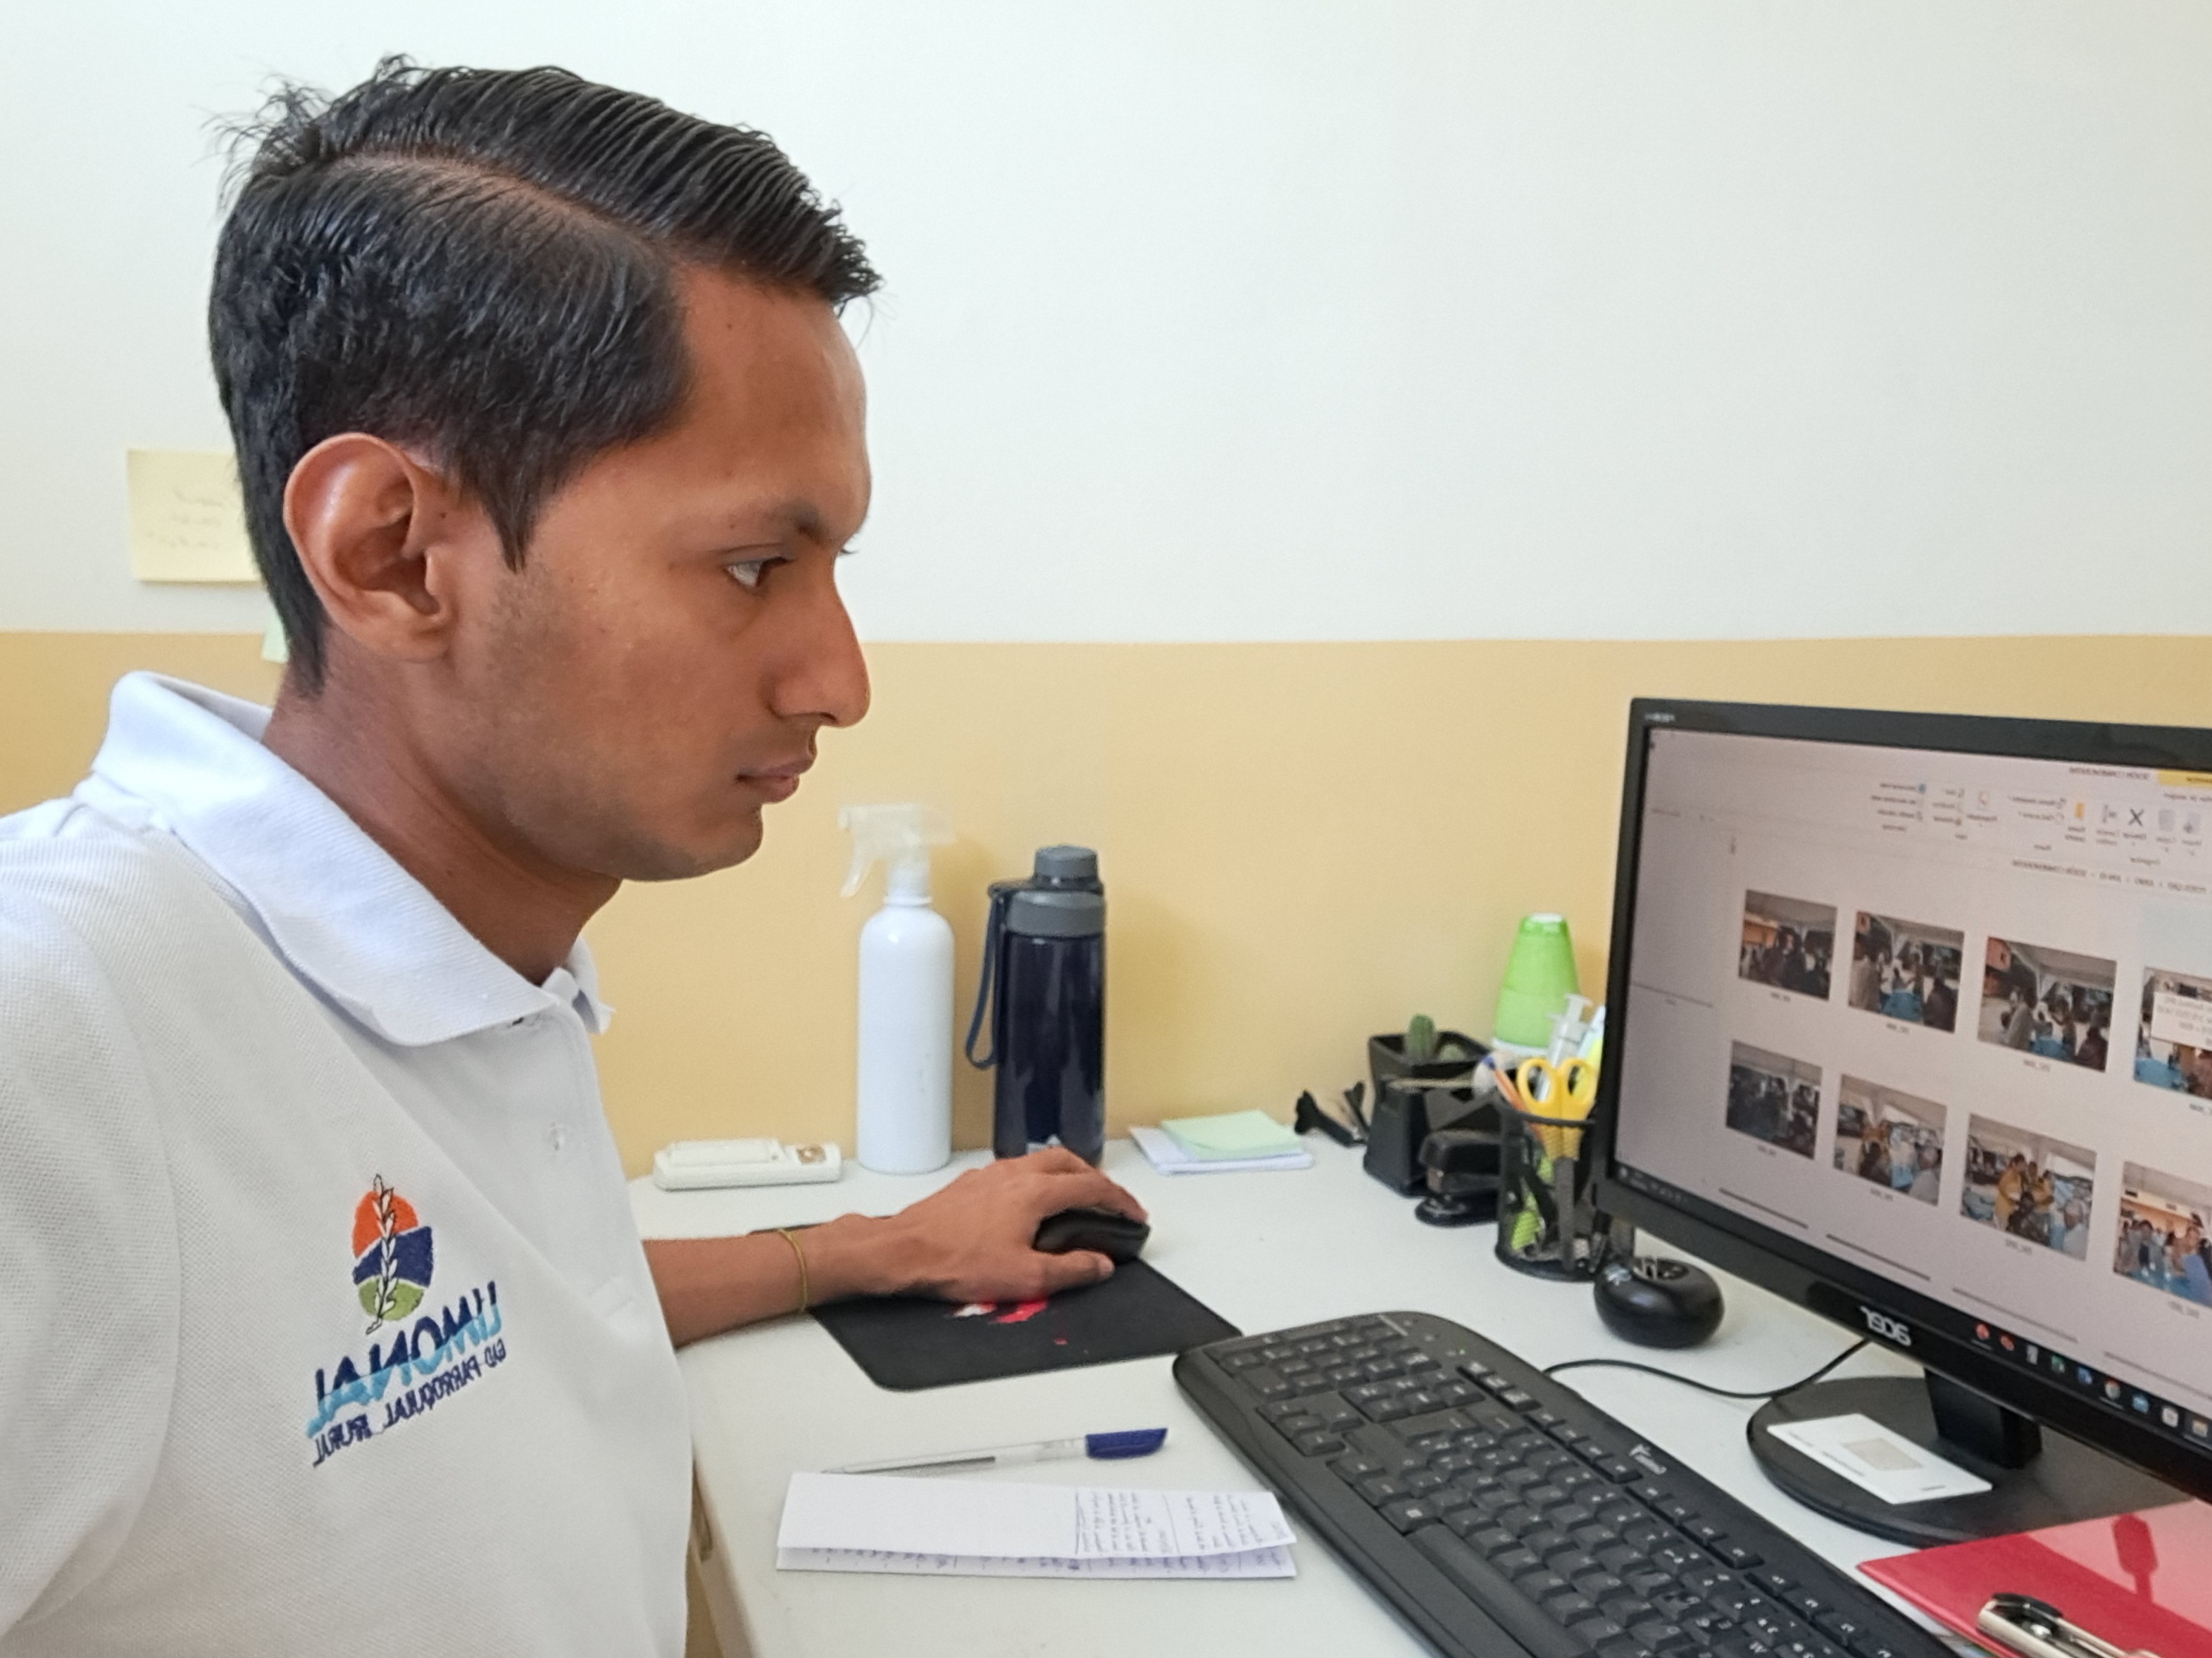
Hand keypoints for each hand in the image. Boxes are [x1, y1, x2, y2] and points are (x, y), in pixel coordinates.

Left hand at [876, 1148, 1147, 1302]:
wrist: (903, 1251)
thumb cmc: (956, 1261)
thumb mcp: (1025, 1278)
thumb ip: (1071, 1270)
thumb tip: (1100, 1264)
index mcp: (1034, 1192)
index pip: (1092, 1186)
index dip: (1120, 1200)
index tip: (1134, 1214)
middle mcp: (1014, 1174)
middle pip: (1068, 1161)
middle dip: (1095, 1178)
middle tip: (1108, 1201)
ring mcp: (990, 1175)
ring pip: (1040, 1162)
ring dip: (1065, 1175)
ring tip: (1073, 1200)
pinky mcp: (970, 1184)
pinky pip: (1015, 1171)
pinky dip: (1036, 1181)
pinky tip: (1028, 1205)